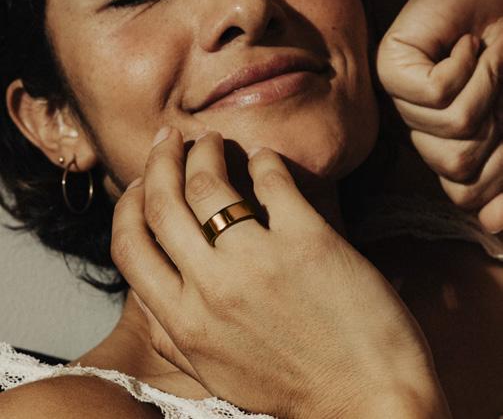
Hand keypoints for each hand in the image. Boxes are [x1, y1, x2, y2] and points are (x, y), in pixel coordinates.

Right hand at [111, 129, 449, 417]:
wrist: (370, 402)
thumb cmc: (293, 389)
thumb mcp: (216, 372)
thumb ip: (172, 336)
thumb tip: (144, 294)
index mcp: (184, 322)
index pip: (129, 247)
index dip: (128, 204)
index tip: (141, 181)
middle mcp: (212, 288)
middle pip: (163, 203)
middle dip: (159, 160)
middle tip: (169, 138)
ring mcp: (258, 261)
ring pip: (208, 184)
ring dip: (204, 151)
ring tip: (211, 141)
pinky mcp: (308, 241)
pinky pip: (271, 180)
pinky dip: (263, 159)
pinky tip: (263, 157)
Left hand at [377, 0, 502, 233]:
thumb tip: (490, 227)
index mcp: (447, 146)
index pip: (466, 192)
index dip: (500, 169)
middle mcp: (420, 131)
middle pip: (460, 168)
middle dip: (498, 123)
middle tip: (495, 81)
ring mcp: (402, 102)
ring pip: (450, 129)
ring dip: (486, 87)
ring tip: (481, 58)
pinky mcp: (391, 70)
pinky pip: (435, 93)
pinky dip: (467, 65)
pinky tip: (462, 45)